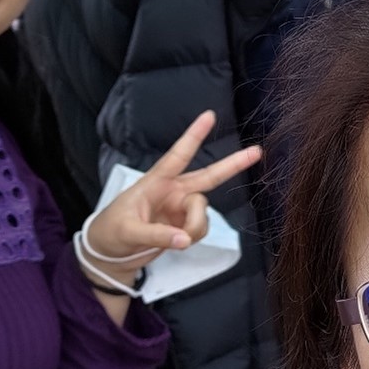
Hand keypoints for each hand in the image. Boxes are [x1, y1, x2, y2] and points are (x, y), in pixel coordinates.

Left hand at [83, 111, 261, 283]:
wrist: (111, 254)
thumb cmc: (112, 232)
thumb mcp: (128, 232)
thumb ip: (157, 236)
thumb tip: (185, 240)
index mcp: (156, 182)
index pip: (178, 156)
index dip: (194, 135)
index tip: (209, 115)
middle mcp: (174, 191)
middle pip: (209, 175)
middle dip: (233, 164)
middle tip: (257, 151)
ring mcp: (181, 208)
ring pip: (203, 213)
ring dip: (193, 227)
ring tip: (174, 239)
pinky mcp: (185, 225)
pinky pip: (201, 229)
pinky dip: (191, 237)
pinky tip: (175, 240)